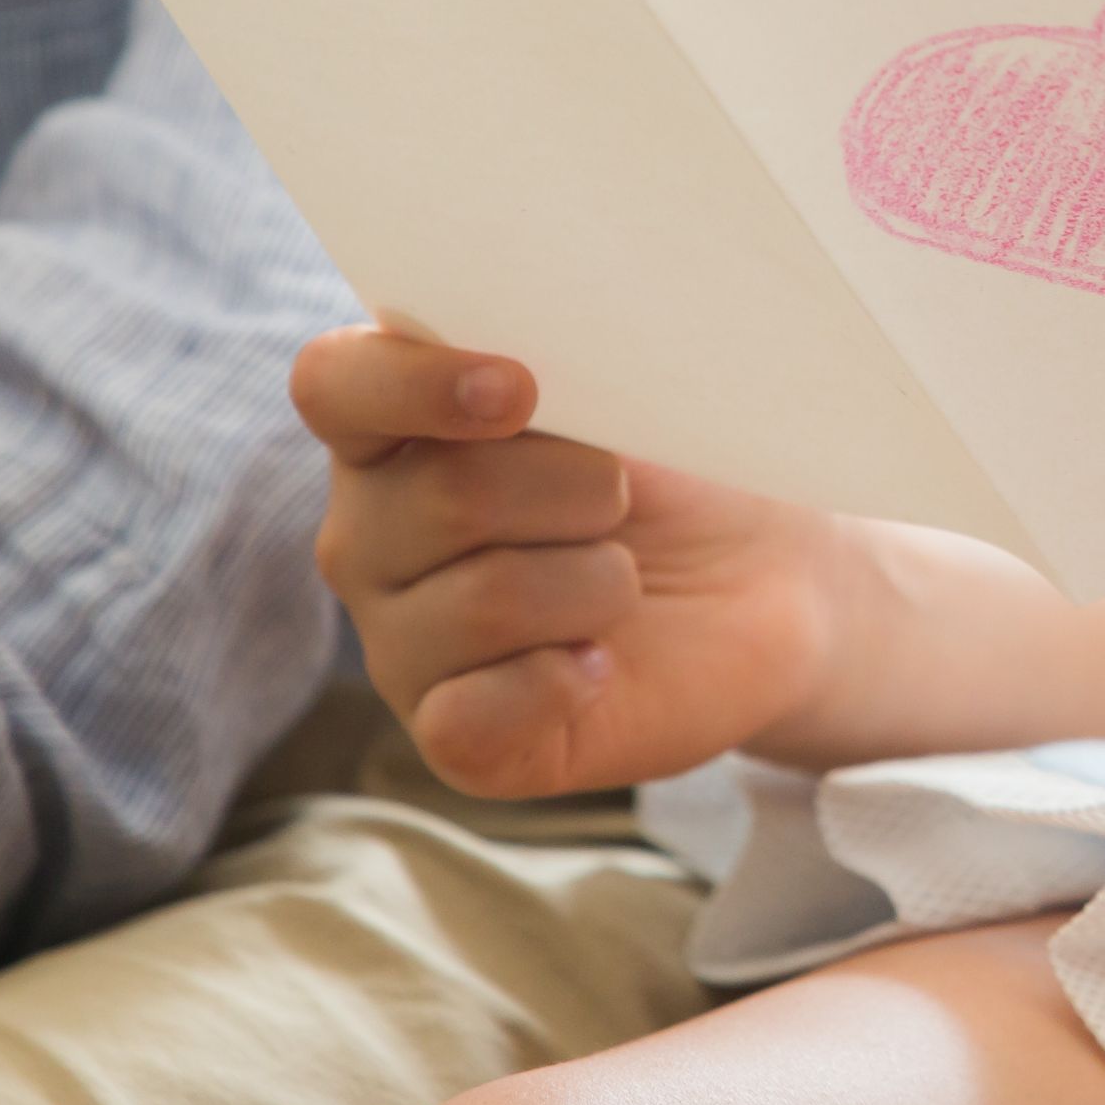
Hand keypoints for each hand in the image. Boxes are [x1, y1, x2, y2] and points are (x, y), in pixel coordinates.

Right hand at [294, 326, 878, 797]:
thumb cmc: (682, 475)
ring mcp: (402, 643)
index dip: (412, 382)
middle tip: (624, 500)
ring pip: (484, 601)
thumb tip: (520, 370)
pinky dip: (565, 679)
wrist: (767, 583)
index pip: (337, 385)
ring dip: (597, 583)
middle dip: (577, 489)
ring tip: (622, 583)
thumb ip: (557, 367)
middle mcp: (370, 537)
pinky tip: (601, 663)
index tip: (518, 391)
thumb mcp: (628, 398)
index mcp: (393, 430)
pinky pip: (474, 715)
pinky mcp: (455, 737)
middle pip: (442, 495)